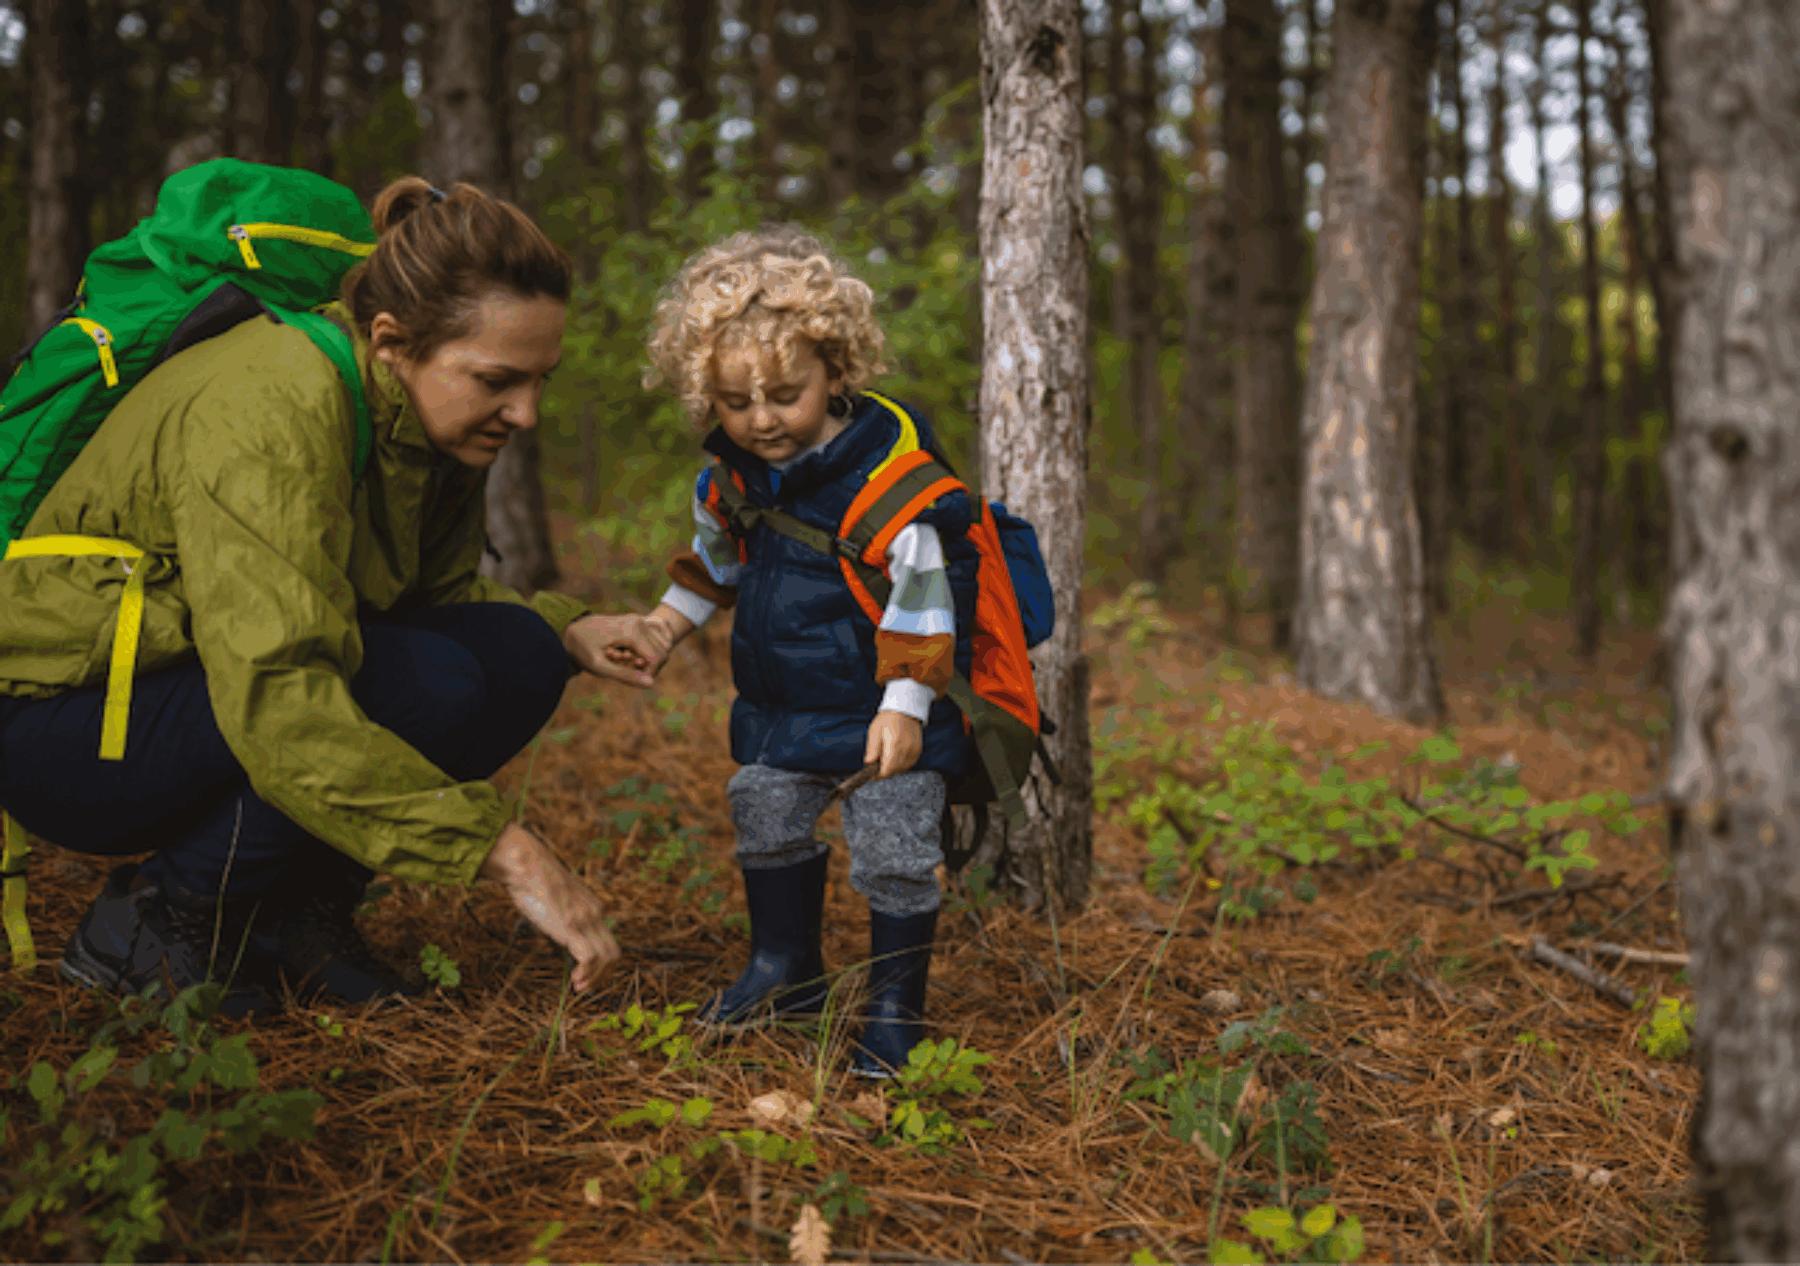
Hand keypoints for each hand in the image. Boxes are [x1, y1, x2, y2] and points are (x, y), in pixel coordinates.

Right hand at [480, 822, 620, 991]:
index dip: (601, 963)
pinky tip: (574, 979)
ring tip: (579, 987)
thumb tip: (558, 923)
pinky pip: (590, 957)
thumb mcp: (558, 898)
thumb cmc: (535, 880)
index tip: (586, 975)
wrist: (527, 863)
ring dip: (596, 978)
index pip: (609, 941)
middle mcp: (595, 914)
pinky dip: (586, 973)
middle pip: (614, 953)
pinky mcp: (573, 926)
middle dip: (603, 976)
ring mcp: (586, 920)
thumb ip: (565, 911)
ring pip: (607, 958)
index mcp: (594, 907)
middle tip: (585, 988)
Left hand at [563, 612, 671, 687]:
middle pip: (662, 652)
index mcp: (632, 631)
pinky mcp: (639, 621)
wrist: (572, 630)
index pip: (657, 658)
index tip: (633, 679)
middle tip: (626, 667)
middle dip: (649, 666)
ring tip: (627, 660)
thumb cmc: (583, 650)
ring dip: (650, 659)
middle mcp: (639, 622)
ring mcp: (640, 619)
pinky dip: (650, 650)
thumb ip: (626, 676)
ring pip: (662, 647)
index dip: (649, 674)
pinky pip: (656, 640)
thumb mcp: (600, 667)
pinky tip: (631, 653)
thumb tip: (651, 684)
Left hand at [863, 710, 922, 778]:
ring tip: (886, 758)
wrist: (905, 709)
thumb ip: (872, 749)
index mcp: (894, 744)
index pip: (887, 770)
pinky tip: (895, 756)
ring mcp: (914, 750)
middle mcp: (906, 749)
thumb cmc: (888, 719)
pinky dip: (901, 764)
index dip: (878, 775)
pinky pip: (909, 764)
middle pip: (894, 771)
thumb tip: (868, 763)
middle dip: (884, 771)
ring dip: (893, 768)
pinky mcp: (918, 751)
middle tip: (876, 765)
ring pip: (902, 769)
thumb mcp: (875, 731)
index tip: (872, 775)